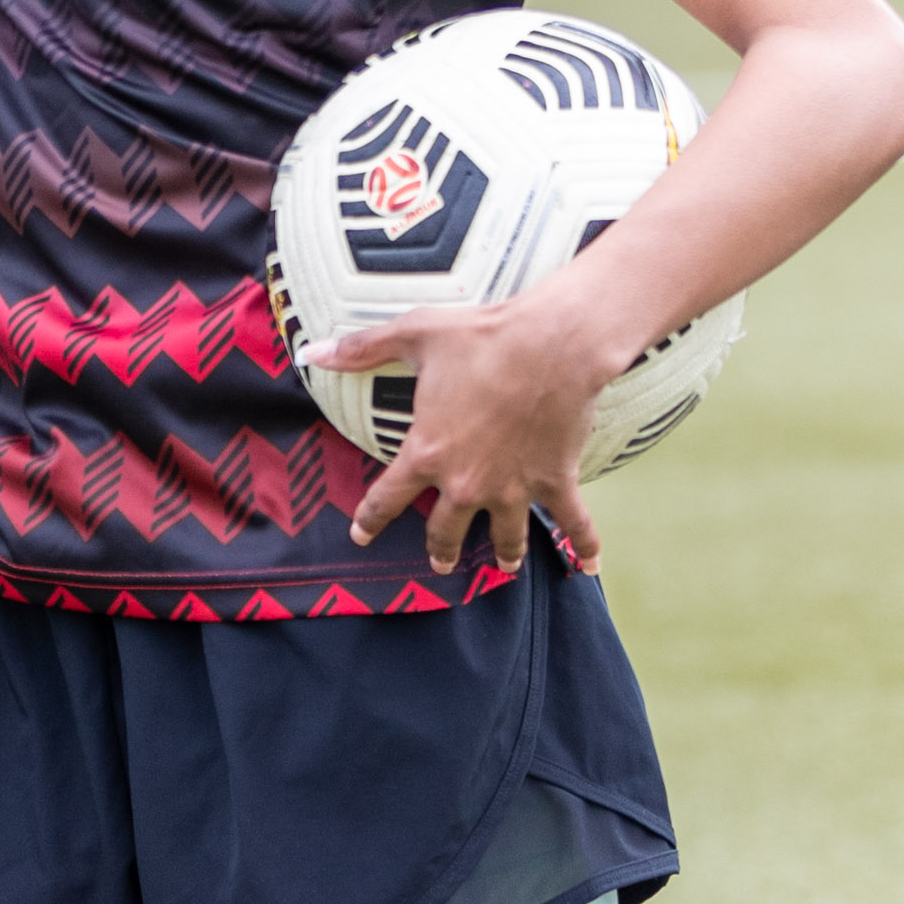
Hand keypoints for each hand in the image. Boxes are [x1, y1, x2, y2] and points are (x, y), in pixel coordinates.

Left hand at [314, 298, 613, 577]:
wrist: (551, 344)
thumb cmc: (481, 337)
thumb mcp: (413, 335)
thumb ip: (361, 348)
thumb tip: (312, 353)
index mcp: (426, 452)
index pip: (386, 498)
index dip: (369, 520)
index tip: (359, 537)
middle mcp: (466, 482)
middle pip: (445, 529)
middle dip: (439, 549)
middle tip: (437, 563)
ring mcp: (513, 487)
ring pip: (504, 536)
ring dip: (503, 554)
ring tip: (504, 567)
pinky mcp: (555, 481)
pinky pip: (573, 523)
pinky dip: (585, 546)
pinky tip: (591, 567)